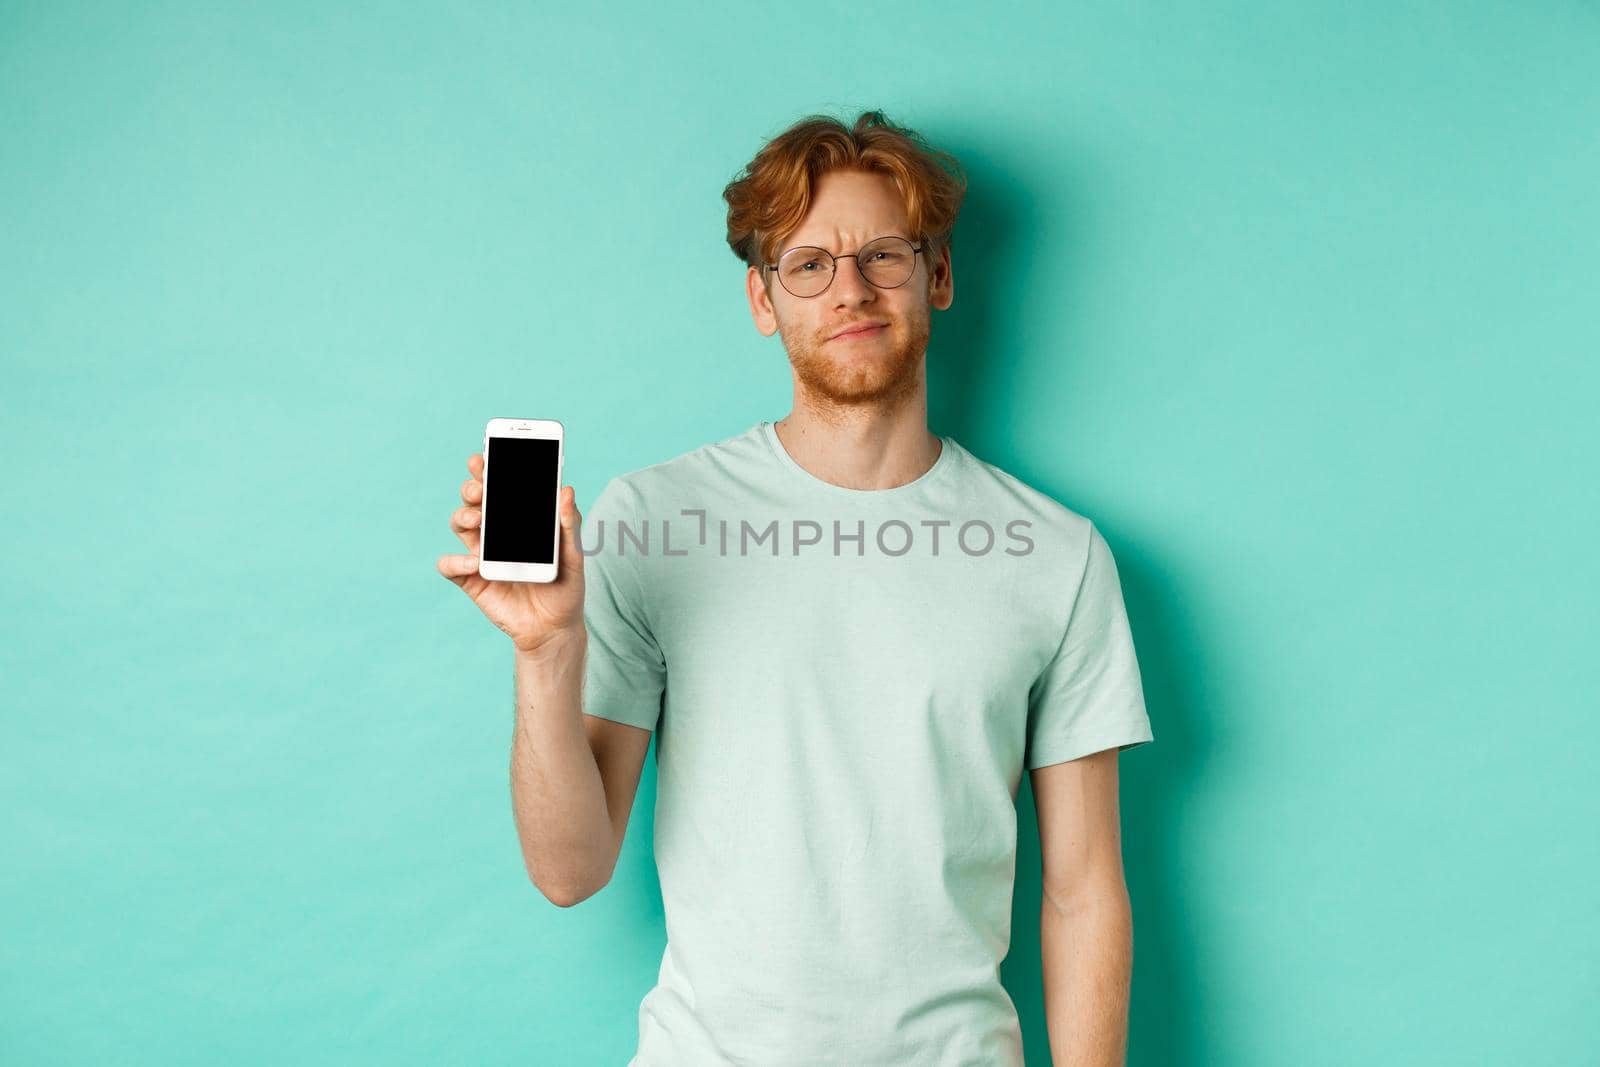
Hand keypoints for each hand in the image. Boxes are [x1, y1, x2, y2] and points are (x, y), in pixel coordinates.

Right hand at [436, 452, 585, 653]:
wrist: (555, 628)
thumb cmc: (565, 588)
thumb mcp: (573, 555)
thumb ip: (569, 524)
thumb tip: (566, 489)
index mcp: (518, 521)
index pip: (499, 489)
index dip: (488, 471)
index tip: (484, 457)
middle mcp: (495, 533)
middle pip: (474, 501)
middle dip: (473, 488)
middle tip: (481, 487)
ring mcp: (481, 555)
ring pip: (459, 525)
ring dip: (463, 516)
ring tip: (479, 518)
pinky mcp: (471, 581)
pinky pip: (450, 566)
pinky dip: (456, 561)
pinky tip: (476, 563)